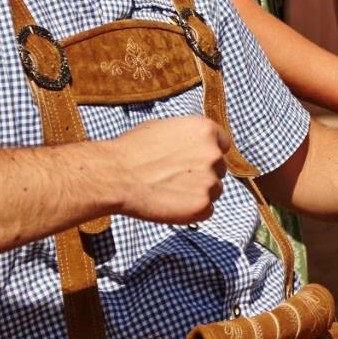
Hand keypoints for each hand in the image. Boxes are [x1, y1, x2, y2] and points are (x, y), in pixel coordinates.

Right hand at [106, 116, 227, 223]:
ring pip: (214, 190)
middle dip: (202, 174)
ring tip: (169, 191)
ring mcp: (210, 180)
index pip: (223, 144)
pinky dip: (192, 211)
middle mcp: (213, 153)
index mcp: (206, 130)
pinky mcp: (202, 205)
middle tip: (175, 178)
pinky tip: (170, 204)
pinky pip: (206, 210)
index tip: (195, 161)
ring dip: (197, 193)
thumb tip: (192, 143)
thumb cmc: (132, 150)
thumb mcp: (163, 127)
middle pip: (219, 168)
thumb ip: (187, 136)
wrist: (114, 175)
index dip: (208, 153)